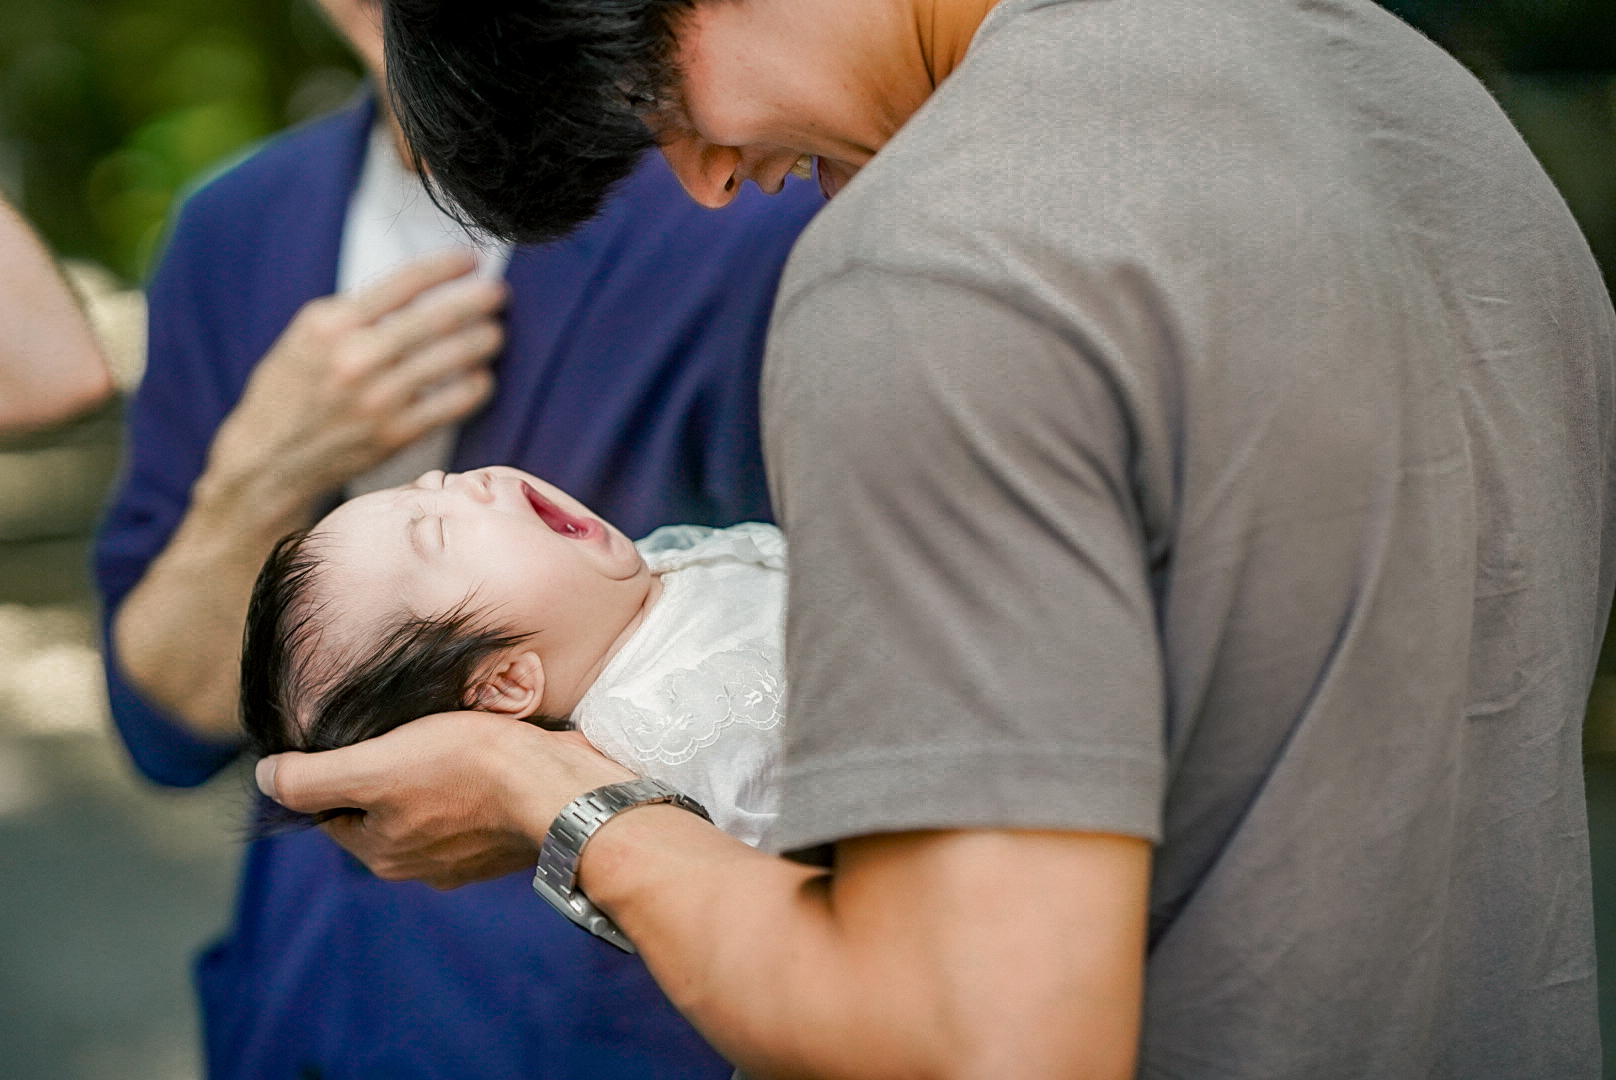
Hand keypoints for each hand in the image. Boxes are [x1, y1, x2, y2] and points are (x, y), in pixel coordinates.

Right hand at [201, 249, 505, 518]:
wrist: (268, 461)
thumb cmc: (289, 391)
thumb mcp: (306, 336)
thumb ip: (355, 312)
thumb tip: (418, 290)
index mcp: (330, 325)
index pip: (404, 282)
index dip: (446, 267)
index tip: (471, 259)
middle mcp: (356, 359)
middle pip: (437, 318)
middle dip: (477, 300)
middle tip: (497, 293)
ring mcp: (379, 399)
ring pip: (453, 359)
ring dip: (483, 340)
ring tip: (495, 332)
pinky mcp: (397, 434)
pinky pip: (454, 403)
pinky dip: (476, 386)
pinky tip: (482, 376)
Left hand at [257, 712, 634, 888]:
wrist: (560, 790)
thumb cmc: (469, 769)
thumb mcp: (377, 765)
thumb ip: (312, 778)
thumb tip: (265, 779)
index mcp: (379, 852)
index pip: (331, 807)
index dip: (338, 766)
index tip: (365, 735)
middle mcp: (417, 867)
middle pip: (380, 809)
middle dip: (388, 772)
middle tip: (410, 731)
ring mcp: (464, 860)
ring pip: (427, 809)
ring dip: (431, 778)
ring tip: (451, 739)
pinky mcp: (503, 844)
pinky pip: (471, 811)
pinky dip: (472, 787)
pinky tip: (487, 760)